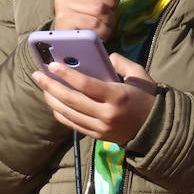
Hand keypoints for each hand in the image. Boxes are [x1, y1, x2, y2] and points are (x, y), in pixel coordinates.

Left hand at [32, 52, 160, 143]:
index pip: (86, 85)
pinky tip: (53, 102)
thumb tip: (104, 57)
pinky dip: (60, 113)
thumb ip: (121, 63)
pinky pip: (73, 124)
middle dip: (52, 86)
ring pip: (68, 113)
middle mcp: (106, 113)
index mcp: (117, 96)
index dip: (67, 75)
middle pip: (72, 100)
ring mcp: (100, 127)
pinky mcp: (97, 136)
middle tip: (38, 75)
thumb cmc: (147, 97)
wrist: (155, 128)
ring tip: (43, 86)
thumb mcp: (140, 75)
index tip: (52, 65)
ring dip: (52, 99)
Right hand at [53, 0, 128, 41]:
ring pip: (98, 7)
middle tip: (111, 11)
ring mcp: (61, 4)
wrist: (74, 42)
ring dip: (109, 19)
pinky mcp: (64, 21)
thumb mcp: (103, 0)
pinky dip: (103, 30)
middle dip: (111, 1)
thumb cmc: (89, 18)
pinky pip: (93, 23)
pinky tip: (100, 33)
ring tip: (105, 24)